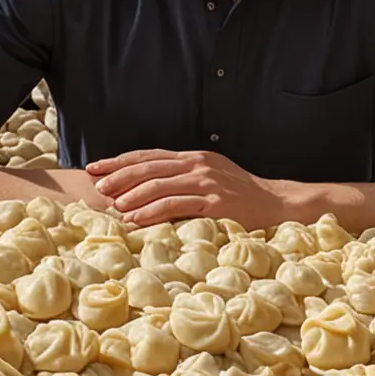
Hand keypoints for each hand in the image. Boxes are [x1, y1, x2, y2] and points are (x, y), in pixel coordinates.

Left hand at [85, 148, 291, 229]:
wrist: (277, 203)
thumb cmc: (241, 195)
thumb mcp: (211, 177)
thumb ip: (184, 177)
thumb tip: (149, 186)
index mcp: (194, 157)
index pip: (149, 155)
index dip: (121, 161)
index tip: (97, 167)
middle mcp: (197, 165)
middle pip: (149, 167)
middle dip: (120, 176)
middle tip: (99, 186)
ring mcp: (206, 182)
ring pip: (160, 184)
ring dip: (132, 195)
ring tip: (113, 205)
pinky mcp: (214, 202)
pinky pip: (176, 205)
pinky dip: (151, 212)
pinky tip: (136, 219)